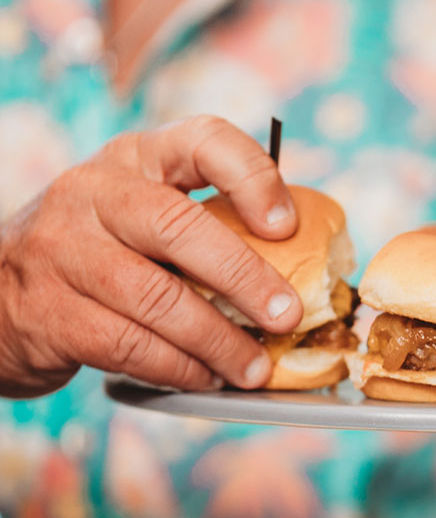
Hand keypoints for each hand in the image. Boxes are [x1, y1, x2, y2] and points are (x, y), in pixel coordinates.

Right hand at [0, 115, 303, 398]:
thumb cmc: (100, 252)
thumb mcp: (141, 215)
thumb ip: (203, 225)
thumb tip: (302, 270)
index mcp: (135, 157)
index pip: (201, 139)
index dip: (252, 177)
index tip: (286, 227)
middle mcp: (94, 193)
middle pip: (179, 227)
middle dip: (245, 278)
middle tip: (287, 317)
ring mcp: (64, 250)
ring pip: (156, 298)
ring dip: (217, 341)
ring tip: (254, 368)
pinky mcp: (50, 311)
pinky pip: (128, 344)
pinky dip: (178, 367)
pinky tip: (205, 378)